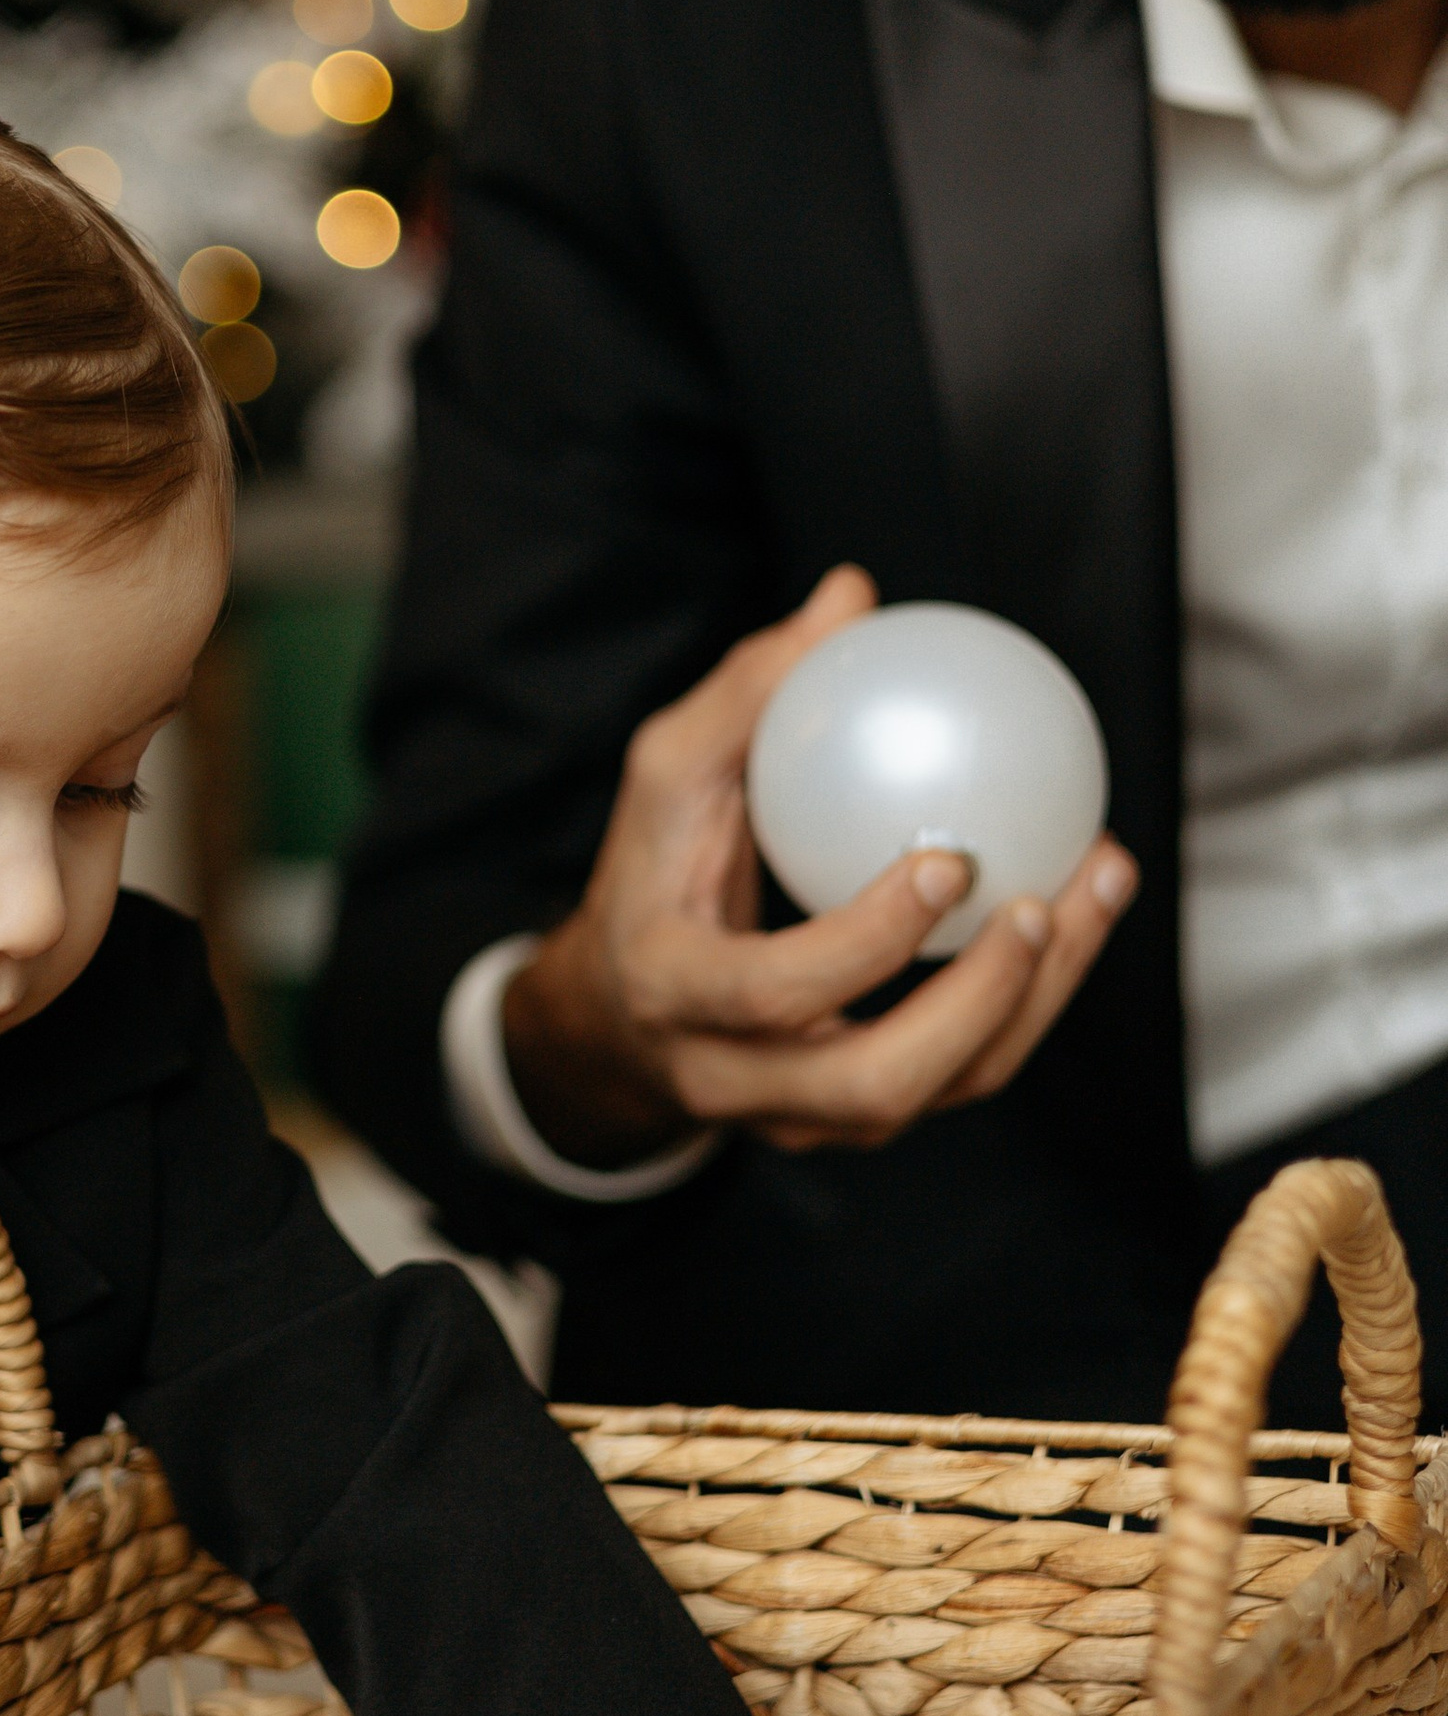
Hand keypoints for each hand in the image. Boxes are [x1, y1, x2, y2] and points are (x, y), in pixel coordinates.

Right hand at [504, 565, 1139, 1163]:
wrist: (619, 1013)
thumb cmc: (652, 870)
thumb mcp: (668, 776)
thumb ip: (750, 694)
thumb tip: (849, 597)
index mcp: (677, 995)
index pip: (773, 992)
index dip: (868, 942)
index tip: (950, 858)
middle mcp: (736, 1080)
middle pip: (875, 1085)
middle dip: (979, 1006)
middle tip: (1041, 903)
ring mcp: (803, 1118)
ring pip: (940, 1092)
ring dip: (1037, 999)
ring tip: (1097, 885)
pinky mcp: (859, 1118)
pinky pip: (961, 1075)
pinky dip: (1033, 996)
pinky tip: (1078, 905)